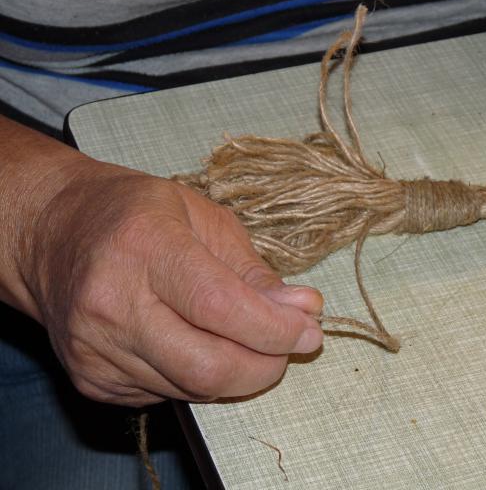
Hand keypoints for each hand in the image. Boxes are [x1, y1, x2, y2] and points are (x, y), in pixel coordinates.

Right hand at [21, 159, 322, 405]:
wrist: (53, 233)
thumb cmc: (136, 213)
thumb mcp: (203, 217)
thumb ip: (253, 269)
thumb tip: (303, 309)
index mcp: (144, 247)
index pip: (221, 307)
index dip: (274, 328)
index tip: (309, 329)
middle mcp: (111, 303)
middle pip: (207, 365)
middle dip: (266, 365)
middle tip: (290, 344)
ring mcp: (95, 348)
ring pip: (191, 388)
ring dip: (239, 373)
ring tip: (251, 341)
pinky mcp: (90, 379)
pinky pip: (167, 395)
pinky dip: (201, 379)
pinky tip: (203, 346)